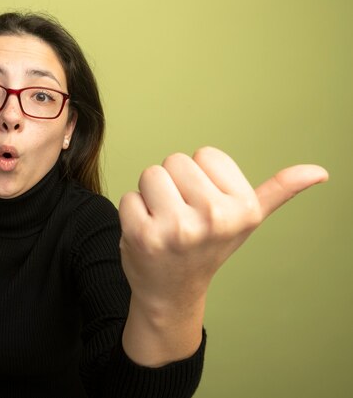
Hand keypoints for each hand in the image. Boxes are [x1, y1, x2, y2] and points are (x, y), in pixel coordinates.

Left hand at [118, 146, 328, 313]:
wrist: (172, 293)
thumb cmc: (208, 248)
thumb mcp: (247, 221)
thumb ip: (278, 191)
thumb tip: (319, 171)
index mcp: (243, 208)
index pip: (206, 154)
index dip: (201, 177)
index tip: (205, 205)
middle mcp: (214, 217)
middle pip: (175, 161)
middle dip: (174, 184)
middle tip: (181, 216)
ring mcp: (177, 228)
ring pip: (151, 174)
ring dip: (152, 197)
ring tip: (163, 223)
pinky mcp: (143, 235)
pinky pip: (128, 197)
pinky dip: (133, 213)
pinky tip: (146, 235)